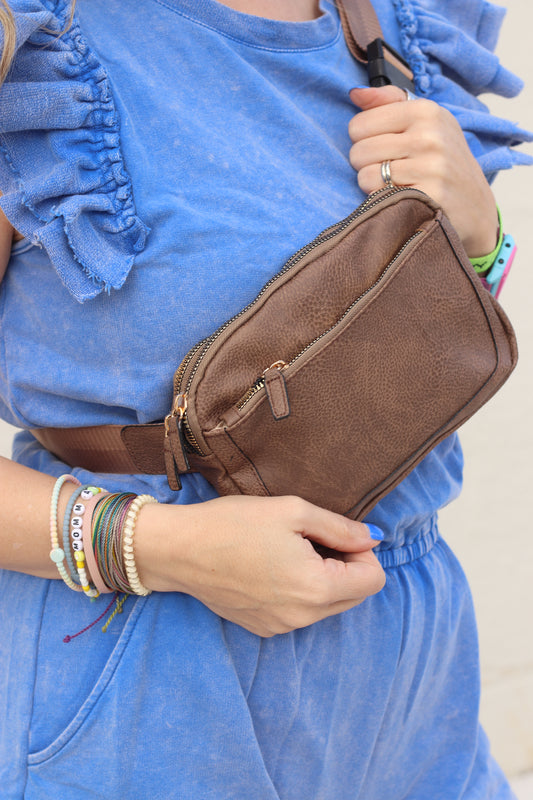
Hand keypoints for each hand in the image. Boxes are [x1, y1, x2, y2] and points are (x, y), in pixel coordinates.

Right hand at [136, 495, 385, 636]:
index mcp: (316, 588)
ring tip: (287, 552)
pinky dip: (299, 592)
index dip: (362, 551)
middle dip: (345, 566)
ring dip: (323, 579)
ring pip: (329, 605)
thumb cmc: (234, 523)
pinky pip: (301, 613)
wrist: (179, 549)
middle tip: (311, 539)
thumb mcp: (293, 511)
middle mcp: (303, 617)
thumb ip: (341, 528)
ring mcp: (282, 628)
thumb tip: (374, 538)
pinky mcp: (264, 629)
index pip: (374, 579)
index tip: (333, 533)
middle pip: (355, 595)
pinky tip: (270, 568)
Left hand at [348, 86, 498, 257]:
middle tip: (387, 168)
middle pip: (359, 151)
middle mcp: (430, 136)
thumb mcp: (425, 121)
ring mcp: (431, 167)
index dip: (363, 139)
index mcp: (426, 111)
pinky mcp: (429, 196)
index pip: (359, 124)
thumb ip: (388, 103)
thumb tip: (355, 94)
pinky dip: (382, 201)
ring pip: (365, 176)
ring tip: (393, 183)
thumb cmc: (442, 159)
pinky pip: (379, 198)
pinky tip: (400, 197)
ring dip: (372, 185)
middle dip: (365, 164)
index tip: (382, 146)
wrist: (475, 203)